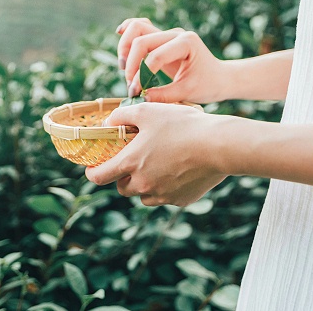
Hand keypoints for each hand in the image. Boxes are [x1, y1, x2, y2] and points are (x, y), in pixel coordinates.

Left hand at [85, 103, 226, 206]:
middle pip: (122, 187)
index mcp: (130, 164)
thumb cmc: (182, 125)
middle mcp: (143, 184)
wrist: (220, 146)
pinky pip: (165, 197)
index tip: (92, 168)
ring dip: (143, 184)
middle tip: (132, 160)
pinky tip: (176, 170)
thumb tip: (108, 123)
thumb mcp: (146, 111)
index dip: (92, 172)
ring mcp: (163, 195)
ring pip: (143, 195)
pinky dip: (165, 187)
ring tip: (155, 164)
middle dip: (122, 176)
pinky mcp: (181, 200)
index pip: (98, 177)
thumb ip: (121, 116)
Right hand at [116, 18, 226, 103]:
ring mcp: (167, 33)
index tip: (135, 93)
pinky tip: (120, 39)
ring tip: (124, 68)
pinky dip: (128, 33)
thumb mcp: (187, 92)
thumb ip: (163, 95)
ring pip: (137, 27)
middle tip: (130, 85)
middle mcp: (175, 33)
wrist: (219, 77)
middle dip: (131, 63)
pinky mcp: (160, 37)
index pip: (155, 56)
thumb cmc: (208, 85)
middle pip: (141, 39)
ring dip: (125, 47)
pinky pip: (140, 27)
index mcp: (186, 43)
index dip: (141, 76)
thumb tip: (139, 98)